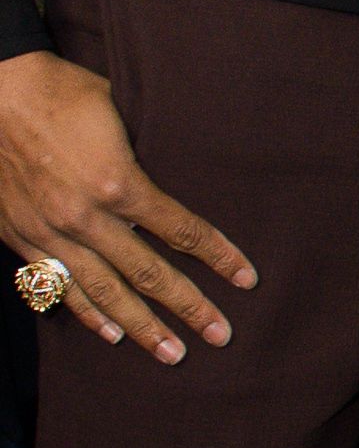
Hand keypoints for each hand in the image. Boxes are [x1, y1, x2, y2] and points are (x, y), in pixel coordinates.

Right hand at [0, 48, 255, 364]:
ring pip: (103, 292)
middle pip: (148, 274)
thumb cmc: (61, 93)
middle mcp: (84, 217)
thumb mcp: (120, 111)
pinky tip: (110, 334)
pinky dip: (85, 312)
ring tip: (172, 354)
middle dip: (188, 307)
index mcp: (117, 183)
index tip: (247, 279)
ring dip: (140, 326)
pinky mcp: (20, 237)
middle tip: (221, 335)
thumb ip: (150, 148)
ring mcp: (49, 233)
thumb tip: (188, 164)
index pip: (181, 230)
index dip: (218, 256)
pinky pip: (56, 285)